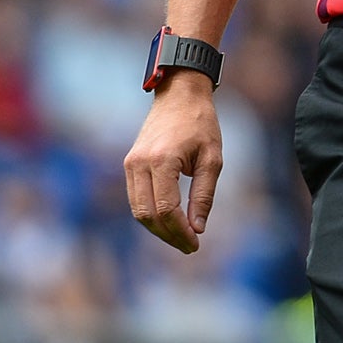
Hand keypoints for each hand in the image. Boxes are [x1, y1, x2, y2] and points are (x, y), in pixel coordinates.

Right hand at [122, 72, 223, 252]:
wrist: (179, 95)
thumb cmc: (201, 124)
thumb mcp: (213, 158)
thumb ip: (204, 194)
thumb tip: (197, 228)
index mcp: (162, 161)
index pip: (166, 208)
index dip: (180, 231)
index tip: (196, 243)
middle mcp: (139, 164)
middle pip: (147, 214)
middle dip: (168, 235)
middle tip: (190, 246)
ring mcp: (130, 164)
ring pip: (138, 210)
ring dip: (158, 229)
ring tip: (181, 238)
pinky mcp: (129, 164)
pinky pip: (136, 198)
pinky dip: (151, 214)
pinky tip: (170, 222)